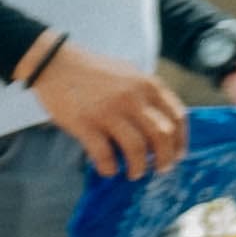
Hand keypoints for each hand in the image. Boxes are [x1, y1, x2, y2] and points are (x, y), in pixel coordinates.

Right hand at [33, 40, 187, 174]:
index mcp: (148, 85)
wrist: (54, 63)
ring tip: (135, 173)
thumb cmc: (93, 71)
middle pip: (162, 136)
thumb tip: (163, 125)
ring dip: (139, 167)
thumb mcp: (129, 74)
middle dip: (165, 158)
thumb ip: (147, 95)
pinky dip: (110, 167)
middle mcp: (133, 98)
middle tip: (160, 169)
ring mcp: (109, 111)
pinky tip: (108, 170)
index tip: (178, 154)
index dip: (181, 140)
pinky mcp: (86, 123)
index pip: (177, 117)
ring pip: (138, 149)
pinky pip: (105, 154)